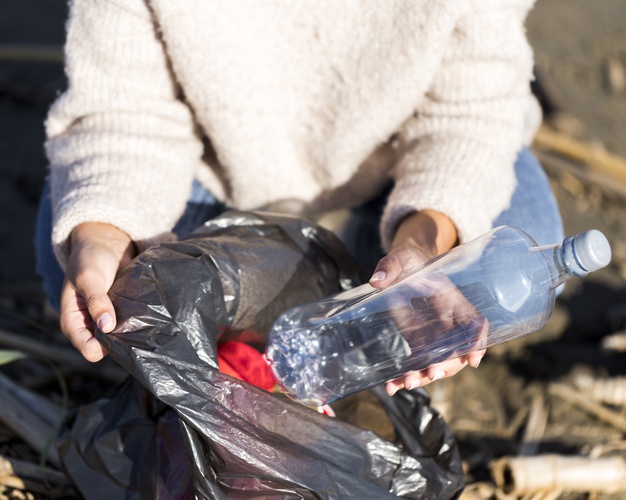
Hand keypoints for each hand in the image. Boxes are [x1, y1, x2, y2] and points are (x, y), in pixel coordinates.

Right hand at [60, 223, 135, 361]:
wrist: (103, 245)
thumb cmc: (89, 259)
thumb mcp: (89, 277)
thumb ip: (97, 301)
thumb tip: (107, 326)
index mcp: (73, 323)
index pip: (90, 350)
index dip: (106, 345)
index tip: (122, 329)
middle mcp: (88, 327)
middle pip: (107, 349)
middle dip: (121, 339)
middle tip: (137, 323)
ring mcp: (105, 322)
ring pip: (121, 340)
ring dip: (131, 331)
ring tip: (144, 318)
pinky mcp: (120, 315)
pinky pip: (130, 328)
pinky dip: (138, 323)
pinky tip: (147, 315)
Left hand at [370, 210, 485, 394]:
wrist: (403, 265)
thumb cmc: (408, 259)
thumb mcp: (399, 257)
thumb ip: (390, 266)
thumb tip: (378, 281)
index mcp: (451, 299)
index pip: (474, 322)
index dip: (477, 341)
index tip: (472, 359)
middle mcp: (447, 320)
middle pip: (455, 349)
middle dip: (446, 365)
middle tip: (430, 374)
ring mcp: (433, 333)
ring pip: (435, 360)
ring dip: (423, 375)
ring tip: (405, 384)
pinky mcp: (417, 339)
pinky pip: (416, 362)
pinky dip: (405, 375)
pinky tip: (391, 387)